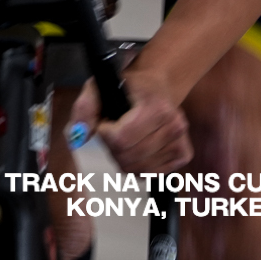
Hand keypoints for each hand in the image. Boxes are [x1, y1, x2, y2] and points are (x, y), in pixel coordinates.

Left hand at [75, 66, 191, 171]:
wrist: (158, 86)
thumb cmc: (127, 86)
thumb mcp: (99, 86)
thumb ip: (84, 108)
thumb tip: (77, 138)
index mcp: (156, 107)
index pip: (121, 139)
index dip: (104, 134)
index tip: (104, 122)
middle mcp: (174, 126)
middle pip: (129, 156)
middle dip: (111, 147)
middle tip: (112, 131)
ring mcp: (181, 142)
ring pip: (139, 169)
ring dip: (122, 158)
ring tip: (123, 138)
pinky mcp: (183, 155)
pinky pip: (150, 174)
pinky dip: (137, 166)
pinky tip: (136, 148)